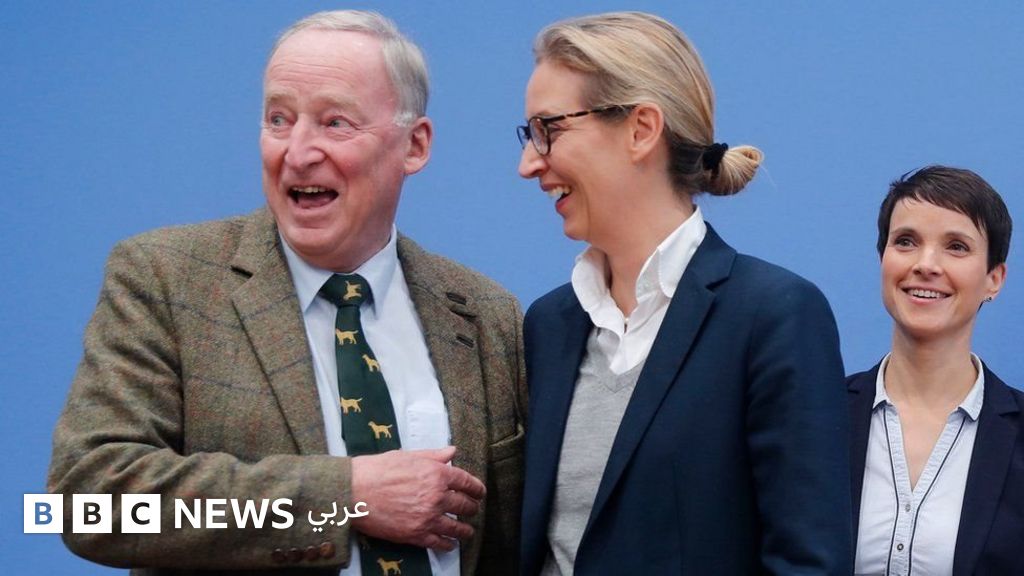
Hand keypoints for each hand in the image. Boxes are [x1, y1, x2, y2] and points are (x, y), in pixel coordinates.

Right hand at [350, 446, 484, 550]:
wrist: (355, 491)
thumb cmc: (378, 470)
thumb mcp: (408, 456)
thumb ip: (433, 456)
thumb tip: (452, 451)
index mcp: (437, 474)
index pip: (467, 482)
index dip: (477, 488)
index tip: (479, 492)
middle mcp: (437, 497)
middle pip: (465, 505)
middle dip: (472, 508)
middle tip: (473, 509)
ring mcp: (428, 517)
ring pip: (457, 528)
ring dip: (465, 530)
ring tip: (468, 531)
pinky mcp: (416, 534)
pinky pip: (439, 543)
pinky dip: (448, 544)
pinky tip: (451, 544)